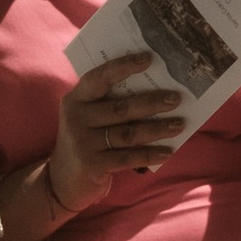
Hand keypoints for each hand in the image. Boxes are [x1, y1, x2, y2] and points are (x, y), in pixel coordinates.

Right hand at [50, 51, 186, 214]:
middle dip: (151, 102)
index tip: (149, 58)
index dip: (123, 66)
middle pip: (120, 107)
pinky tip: (167, 151)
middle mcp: (76, 118)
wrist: (61, 182)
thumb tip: (155, 90)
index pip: (100, 77)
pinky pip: (127, 157)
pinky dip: (149, 154)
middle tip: (176, 98)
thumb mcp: (88, 119)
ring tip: (179, 125)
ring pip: (128, 133)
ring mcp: (82, 142)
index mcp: (76, 99)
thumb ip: (110, 104)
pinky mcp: (91, 164)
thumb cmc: (86, 142)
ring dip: (157, 129)